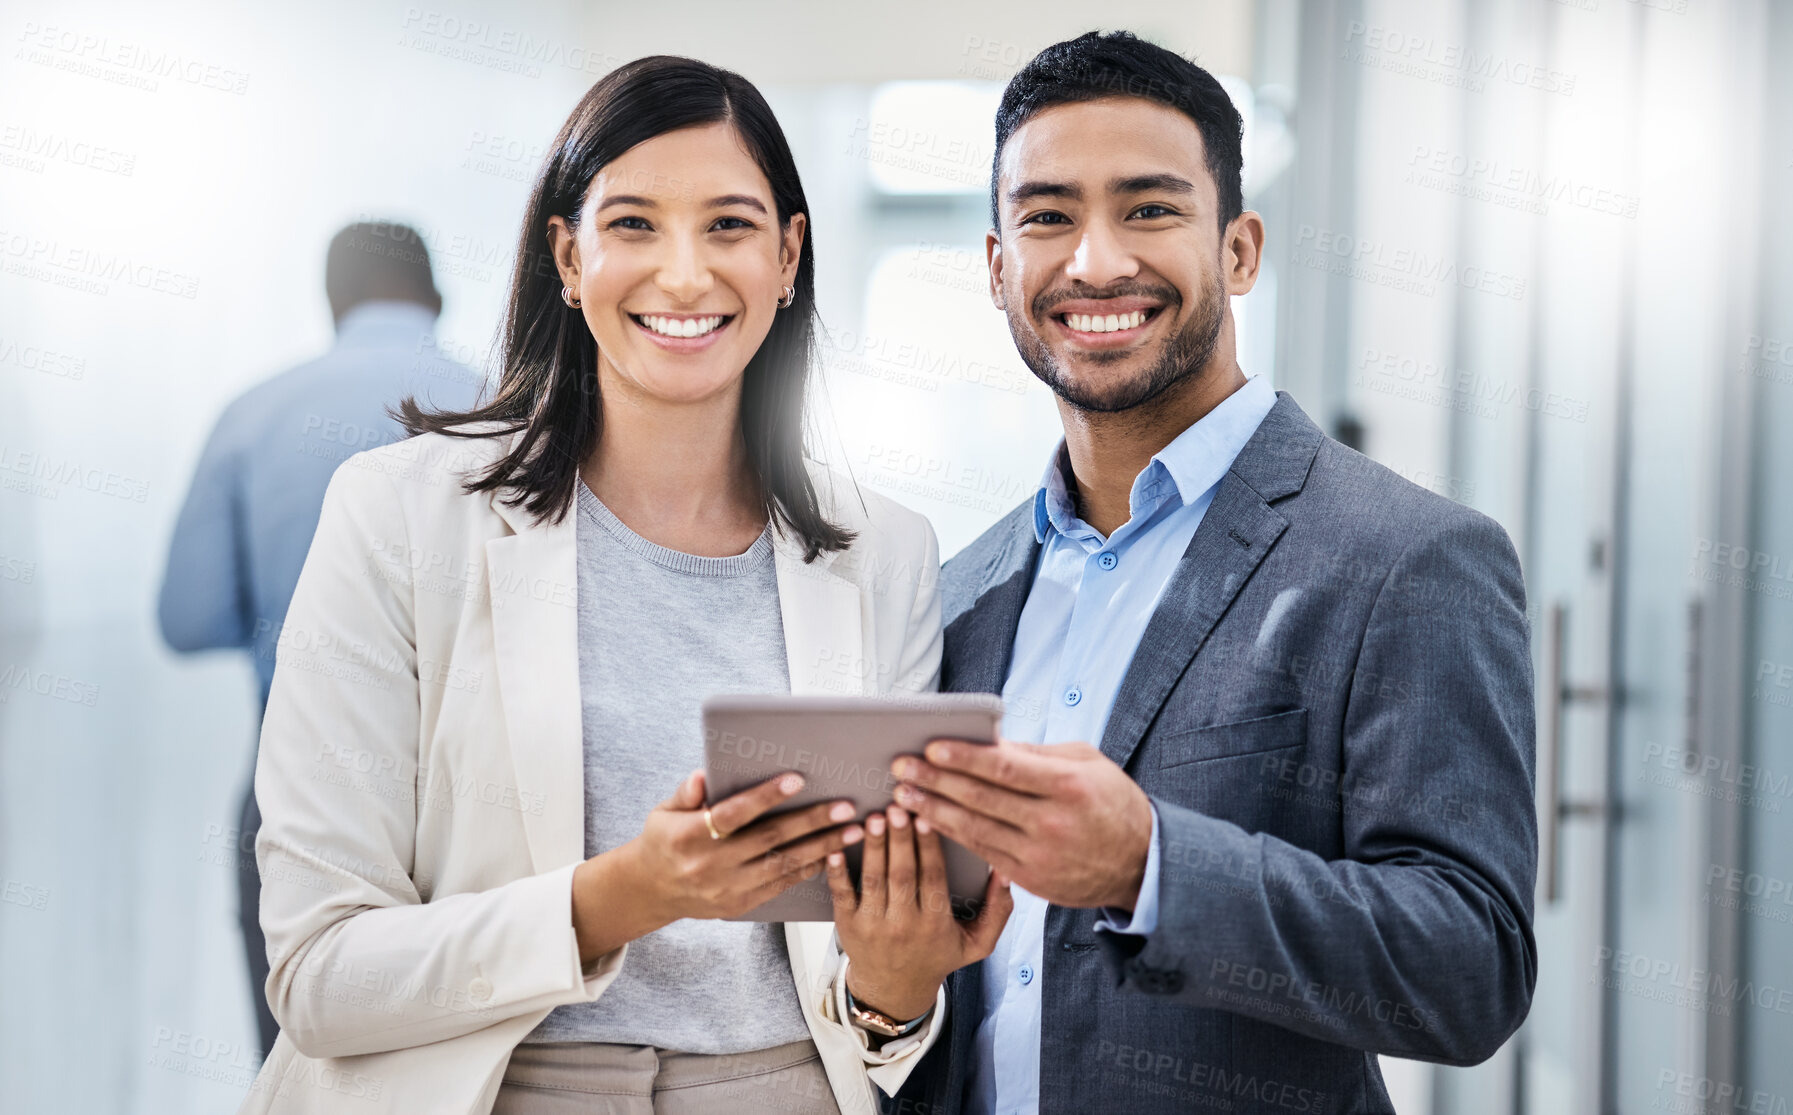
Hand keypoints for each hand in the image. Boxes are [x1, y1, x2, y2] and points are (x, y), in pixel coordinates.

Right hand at [572, 770, 863, 962]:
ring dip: (822, 847)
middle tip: (846, 806)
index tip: (797, 779)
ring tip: (853, 831)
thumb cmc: (664, 840)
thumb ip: (685, 793)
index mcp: (689, 837)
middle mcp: (710, 865)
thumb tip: (703, 776)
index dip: (765, 797)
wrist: (653, 890)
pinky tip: (833, 854)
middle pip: (768, 840)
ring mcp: (727, 889)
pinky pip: (781, 884)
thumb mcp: (663, 812)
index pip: (733, 814)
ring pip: (782, 865)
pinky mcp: (741, 904)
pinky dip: (808, 869)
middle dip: (811, 822)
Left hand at [828, 804, 1011, 1021]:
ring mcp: (873, 925)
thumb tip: (1007, 871)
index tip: (927, 817)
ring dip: (873, 848)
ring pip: (873, 880)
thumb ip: (998, 910)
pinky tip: (837, 849)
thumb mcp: (977, 943)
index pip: (933, 878)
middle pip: (902, 874)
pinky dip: (837, 872)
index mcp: (936, 924)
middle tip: (897, 807)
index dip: (929, 846)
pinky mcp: (848, 925)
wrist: (895, 990)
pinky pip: (842, 895)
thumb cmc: (938, 956)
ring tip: (875, 818)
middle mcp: (904, 925)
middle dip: (900, 839)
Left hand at [890, 738, 1152, 909]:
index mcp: (1068, 785)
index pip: (1005, 768)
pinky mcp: (1031, 880)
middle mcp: (1052, 822)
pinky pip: (983, 854)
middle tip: (902, 767)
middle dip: (936, 781)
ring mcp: (1040, 855)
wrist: (1141, 864)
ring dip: (934, 811)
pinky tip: (929, 823)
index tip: (932, 746)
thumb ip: (1037, 754)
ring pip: (975, 830)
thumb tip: (990, 741)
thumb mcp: (1087, 763)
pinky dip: (953, 838)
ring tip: (904, 795)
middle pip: (982, 799)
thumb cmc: (1112, 802)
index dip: (964, 757)